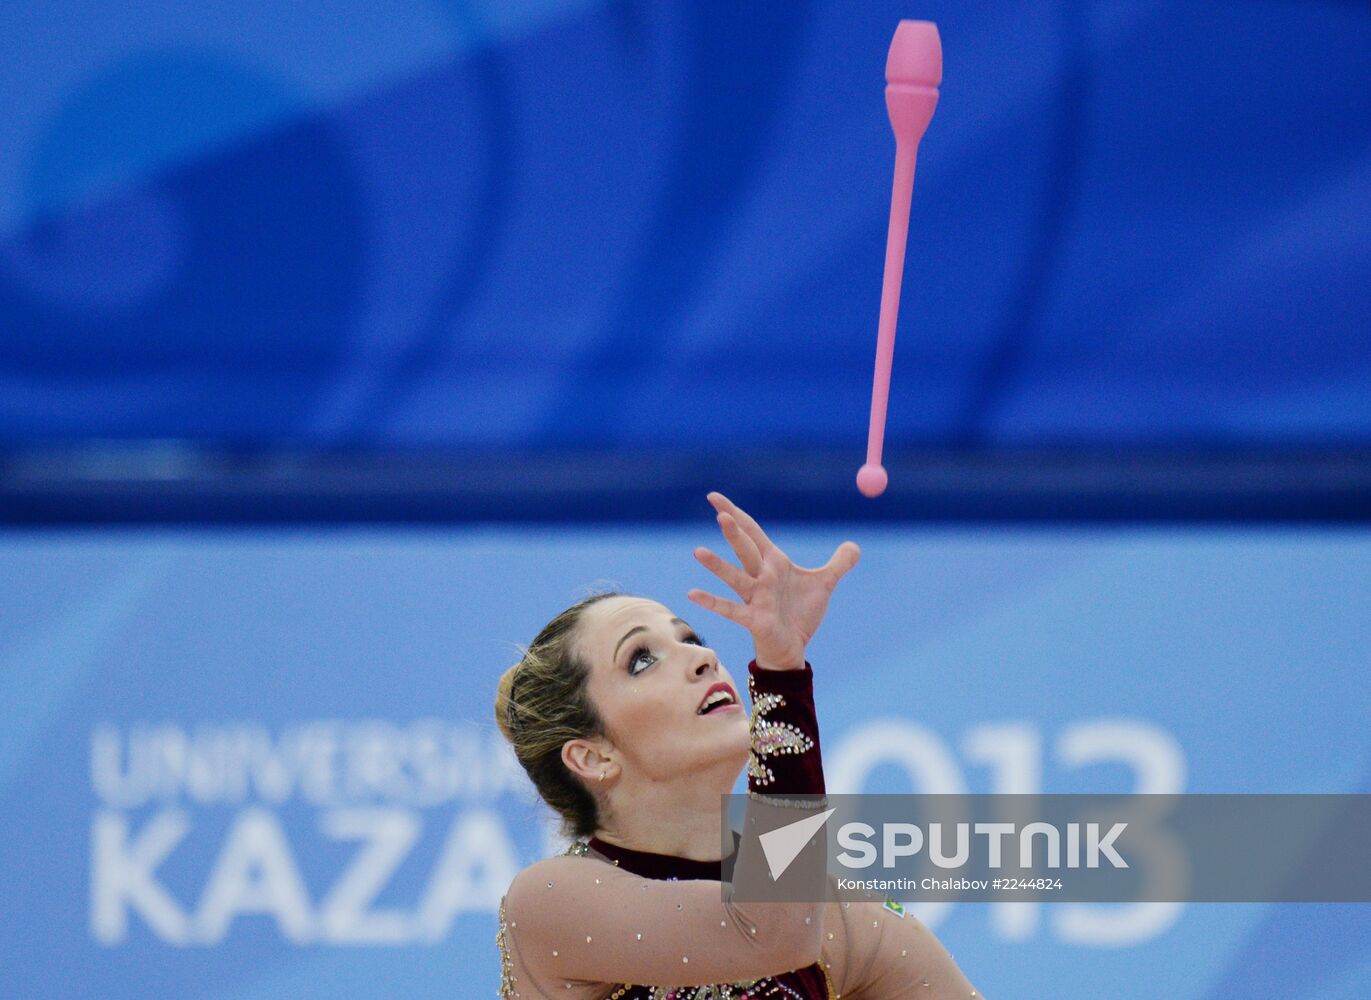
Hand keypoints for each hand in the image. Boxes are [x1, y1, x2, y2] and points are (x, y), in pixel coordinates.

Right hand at [687, 492, 860, 670]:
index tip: (714, 497)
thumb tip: (855, 546)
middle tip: (718, 511)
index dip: (736, 513)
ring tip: (697, 552)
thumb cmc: (800, 614)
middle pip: (745, 548)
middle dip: (733, 530)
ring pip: (734, 576)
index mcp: (774, 563)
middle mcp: (761, 576)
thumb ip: (839, 563)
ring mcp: (755, 597)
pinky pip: (730, 608)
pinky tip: (692, 594)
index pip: (752, 532)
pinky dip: (711, 601)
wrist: (793, 646)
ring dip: (717, 565)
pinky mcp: (753, 618)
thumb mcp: (825, 583)